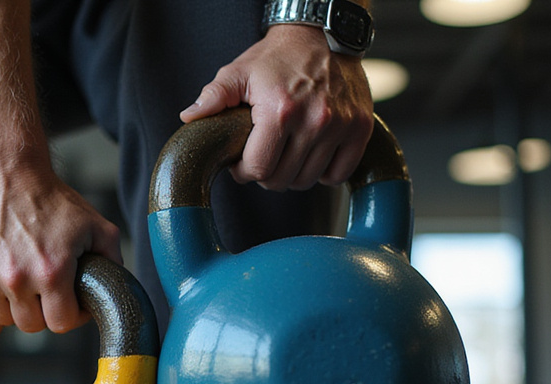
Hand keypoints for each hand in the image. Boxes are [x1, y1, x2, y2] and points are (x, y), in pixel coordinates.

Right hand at [0, 166, 121, 337]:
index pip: (62, 323)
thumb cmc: (49, 199)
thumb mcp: (95, 224)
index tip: (71, 301)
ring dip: (15, 309)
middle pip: (32, 326)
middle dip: (43, 311)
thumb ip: (112, 260)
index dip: (72, 315)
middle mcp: (16, 278)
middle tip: (45, 289)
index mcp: (51, 271)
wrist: (4, 173)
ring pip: (3, 322)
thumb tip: (114, 291)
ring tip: (22, 284)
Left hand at [181, 24, 373, 190]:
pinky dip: (324, 172)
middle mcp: (314, 120)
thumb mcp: (239, 71)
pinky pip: (339, 174)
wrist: (322, 34)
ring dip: (293, 174)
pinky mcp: (360, 128)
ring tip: (286, 154)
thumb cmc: (277, 57)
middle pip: (282, 179)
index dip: (244, 171)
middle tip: (264, 156)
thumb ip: (214, 96)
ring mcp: (341, 125)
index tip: (242, 162)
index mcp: (280, 110)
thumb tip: (189, 117)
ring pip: (309, 180)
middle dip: (267, 173)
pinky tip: (312, 155)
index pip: (258, 168)